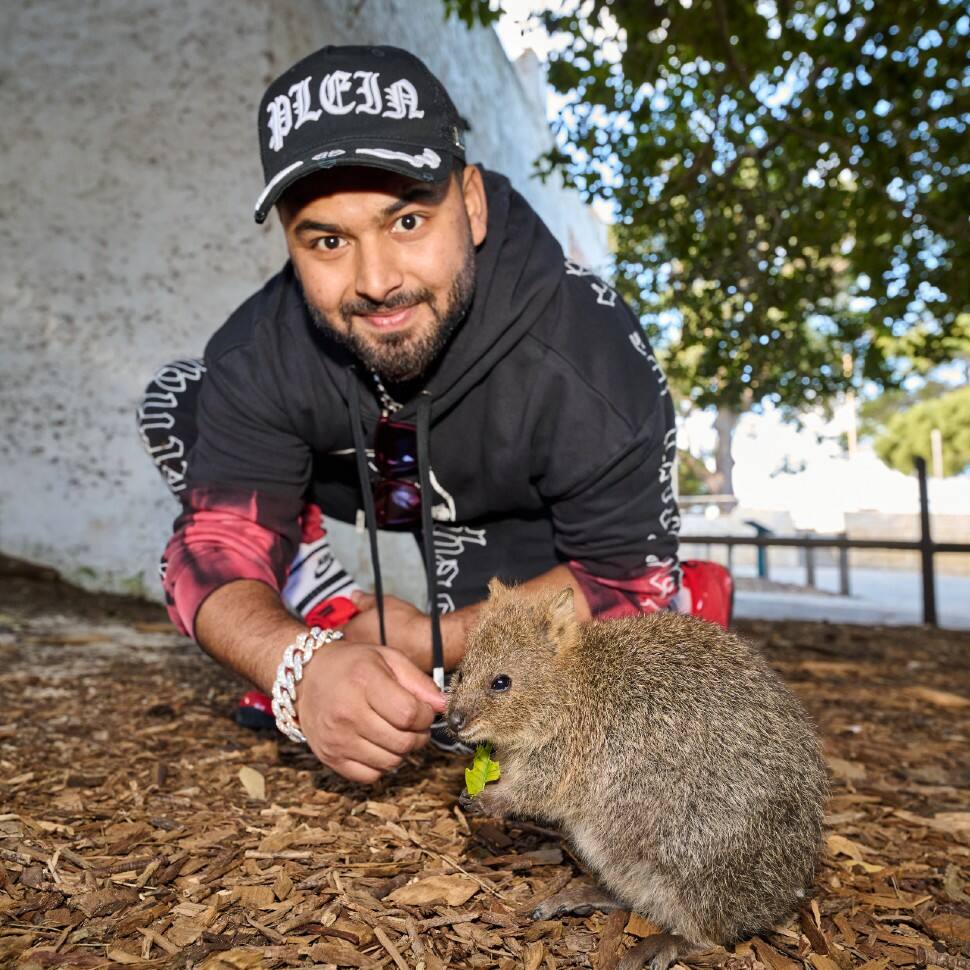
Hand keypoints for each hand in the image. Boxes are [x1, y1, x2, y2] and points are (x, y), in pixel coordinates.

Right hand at [295, 640, 446, 783]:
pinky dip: (381, 765)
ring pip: (390, 763)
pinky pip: (370, 776)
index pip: (409, 714)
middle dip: (419, 735)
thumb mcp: (388, 658)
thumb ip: (419, 682)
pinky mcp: (329, 757)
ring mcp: (336, 739)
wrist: (306, 677)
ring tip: (396, 732)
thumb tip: (443, 706)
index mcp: (364, 681)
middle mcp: (347, 713)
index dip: (426, 716)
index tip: (423, 710)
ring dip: (402, 751)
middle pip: (403, 742)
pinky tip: (378, 744)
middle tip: (414, 723)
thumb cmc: (353, 665)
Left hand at [343, 592, 430, 667]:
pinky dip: (376, 657)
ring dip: (363, 647)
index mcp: (351, 631)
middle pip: (345, 644)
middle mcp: (356, 649)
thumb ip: (364, 600)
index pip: (334, 630)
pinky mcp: (381, 669)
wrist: (424, 642)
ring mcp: (368, 660)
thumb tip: (356, 596)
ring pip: (359, 654)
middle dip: (350, 637)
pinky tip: (388, 648)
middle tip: (362, 630)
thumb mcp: (382, 603)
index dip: (340, 624)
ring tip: (377, 638)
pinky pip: (373, 661)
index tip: (343, 621)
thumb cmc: (405, 623)